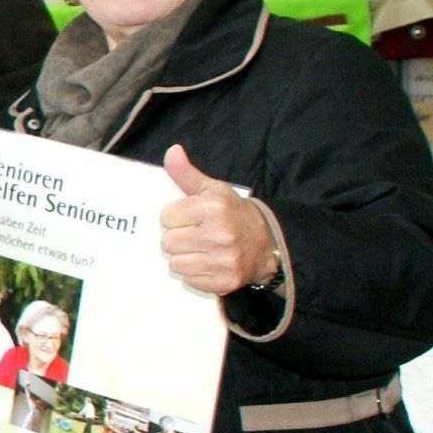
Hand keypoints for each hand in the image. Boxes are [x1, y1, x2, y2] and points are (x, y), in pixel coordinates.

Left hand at [160, 145, 275, 294]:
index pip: (166, 218)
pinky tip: (209, 263)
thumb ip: (186, 173)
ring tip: (201, 249)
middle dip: (178, 238)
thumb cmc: (231, 213)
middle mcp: (219, 235)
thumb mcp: (212, 189)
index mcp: (213, 209)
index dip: (174, 217)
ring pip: (176, 264)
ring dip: (184, 258)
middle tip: (195, 235)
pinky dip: (195, 275)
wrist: (265, 242)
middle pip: (167, 243)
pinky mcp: (225, 281)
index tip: (189, 218)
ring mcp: (224, 261)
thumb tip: (172, 151)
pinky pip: (190, 281)